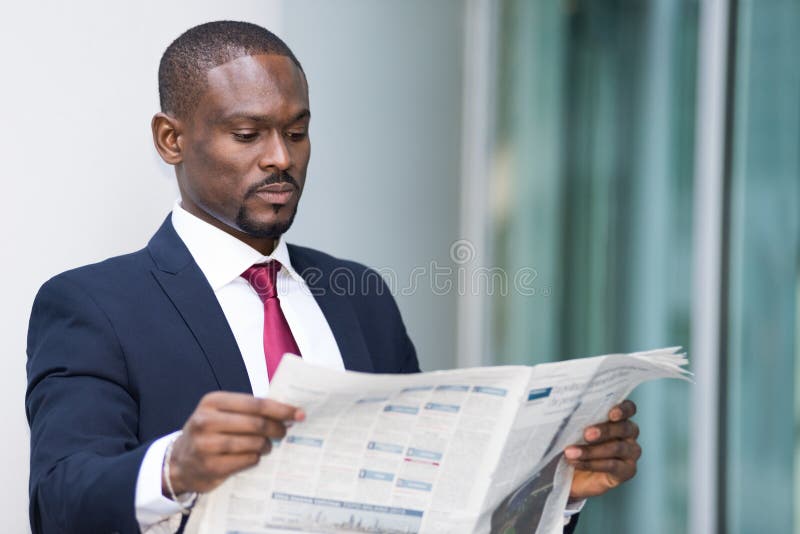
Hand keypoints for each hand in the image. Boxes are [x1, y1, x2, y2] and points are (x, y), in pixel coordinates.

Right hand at [163, 391, 303, 495]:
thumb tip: (286, 411)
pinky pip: (247, 460)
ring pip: (253, 443)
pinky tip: (254, 456)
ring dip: (266, 445)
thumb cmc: (208, 432)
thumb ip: (247, 409)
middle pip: (256, 423)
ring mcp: (207, 445)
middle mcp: (206, 421)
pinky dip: (256, 458)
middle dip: (276, 428)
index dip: (280, 409)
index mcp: (212, 401)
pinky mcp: (211, 466)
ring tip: (268, 445)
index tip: (298, 413)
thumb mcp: (220, 413)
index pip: (256, 403)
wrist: (179, 462)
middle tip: (284, 432)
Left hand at [563, 400, 640, 498]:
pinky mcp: (627, 470)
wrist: (569, 475)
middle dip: (604, 430)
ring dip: (592, 451)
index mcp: (618, 417)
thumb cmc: (573, 444)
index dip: (623, 409)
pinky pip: (612, 466)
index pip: (629, 408)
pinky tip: (576, 462)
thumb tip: (564, 411)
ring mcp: (630, 453)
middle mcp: (628, 433)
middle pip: (624, 428)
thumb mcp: (571, 429)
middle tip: (586, 434)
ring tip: (571, 452)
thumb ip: (574, 419)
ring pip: (617, 448)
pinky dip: (592, 464)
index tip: (611, 414)